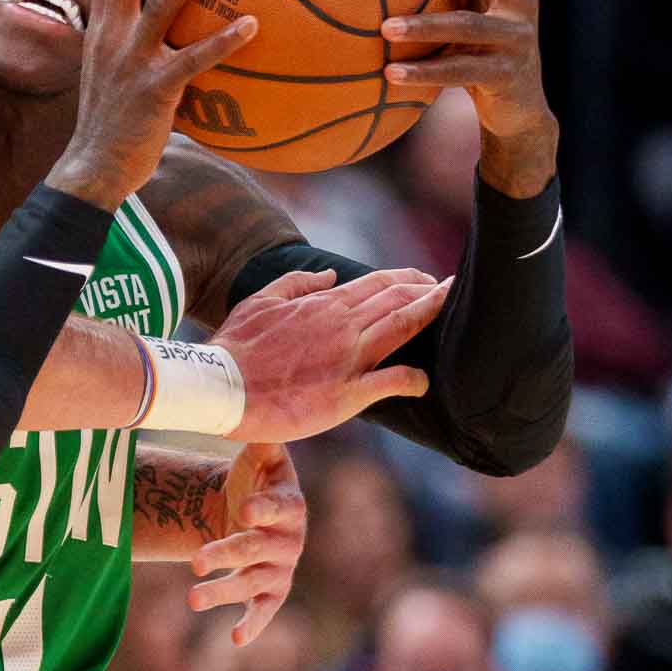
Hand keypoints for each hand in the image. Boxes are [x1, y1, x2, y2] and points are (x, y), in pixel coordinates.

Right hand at [47, 0, 257, 209]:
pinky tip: (253, 24)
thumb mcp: (114, 76)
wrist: (92, 169)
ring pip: (161, 3)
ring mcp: (131, 61)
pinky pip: (195, 59)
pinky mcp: (154, 90)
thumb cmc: (112, 126)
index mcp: (101, 30)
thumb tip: (173, 35)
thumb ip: (137, 48)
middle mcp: (111, 36)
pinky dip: (223, 40)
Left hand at [189, 443, 304, 645]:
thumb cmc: (257, 478)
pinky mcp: (273, 590)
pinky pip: (265, 610)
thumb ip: (262, 438)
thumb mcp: (262, 455)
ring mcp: (281, 567)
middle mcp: (289, 539)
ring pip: (252, 583)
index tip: (244, 510)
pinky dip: (253, 624)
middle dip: (225, 554)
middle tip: (193, 562)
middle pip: (254, 548)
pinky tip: (235, 639)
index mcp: (289, 503)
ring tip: (191, 598)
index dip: (262, 508)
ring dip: (223, 592)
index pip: (276, 507)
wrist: (255, 509)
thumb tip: (254, 410)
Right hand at [215, 267, 446, 441]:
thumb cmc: (236, 346)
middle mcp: (342, 326)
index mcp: (323, 305)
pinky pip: (390, 382)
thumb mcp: (261, 301)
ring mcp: (347, 359)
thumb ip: (296, 284)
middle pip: (397, 301)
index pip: (377, 284)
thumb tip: (328, 275)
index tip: (425, 280)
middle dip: (428, 293)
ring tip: (451, 308)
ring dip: (430, 315)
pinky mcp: (346, 395)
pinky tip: (425, 381)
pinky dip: (413, 379)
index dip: (406, 280)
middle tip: (450, 291)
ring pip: (401, 329)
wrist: (219, 386)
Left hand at [384, 0, 556, 195]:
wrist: (520, 110)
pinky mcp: (508, 74)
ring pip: (466, 24)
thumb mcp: (463, 12)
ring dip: (423, 24)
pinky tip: (388, 75)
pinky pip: (460, 71)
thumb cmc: (478, 52)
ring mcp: (518, 37)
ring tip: (383, 27)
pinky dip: (423, 73)